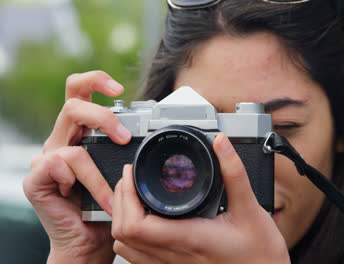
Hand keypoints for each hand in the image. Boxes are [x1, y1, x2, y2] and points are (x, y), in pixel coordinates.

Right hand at [23, 71, 131, 263]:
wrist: (92, 239)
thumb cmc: (111, 202)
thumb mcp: (124, 165)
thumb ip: (129, 138)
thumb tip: (151, 108)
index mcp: (82, 131)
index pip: (79, 90)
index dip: (96, 80)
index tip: (120, 89)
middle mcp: (63, 139)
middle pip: (72, 104)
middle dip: (101, 116)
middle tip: (123, 137)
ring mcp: (48, 157)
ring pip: (74, 146)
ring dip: (98, 174)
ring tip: (113, 195)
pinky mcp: (37, 178)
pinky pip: (60, 167)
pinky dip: (81, 183)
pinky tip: (83, 196)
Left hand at [112, 133, 290, 263]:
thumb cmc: (260, 252)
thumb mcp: (251, 208)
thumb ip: (234, 173)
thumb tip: (221, 144)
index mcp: (188, 238)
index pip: (135, 225)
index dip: (125, 197)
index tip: (132, 175)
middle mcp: (174, 256)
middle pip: (123, 236)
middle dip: (120, 202)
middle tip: (131, 180)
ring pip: (127, 250)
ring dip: (122, 221)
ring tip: (134, 198)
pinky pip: (139, 258)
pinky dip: (132, 238)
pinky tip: (147, 221)